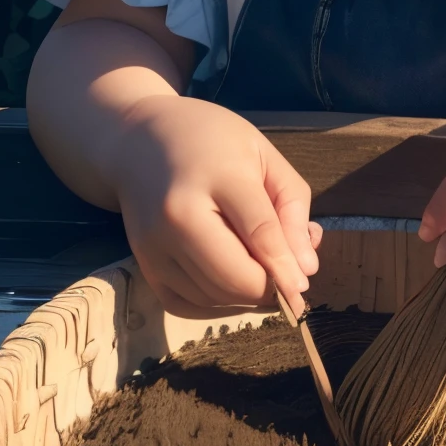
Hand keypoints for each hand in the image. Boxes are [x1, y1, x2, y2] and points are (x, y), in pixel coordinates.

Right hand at [109, 95, 321, 315]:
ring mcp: (156, 244)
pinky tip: (234, 284)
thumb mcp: (264, 156)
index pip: (259, 232)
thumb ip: (290, 207)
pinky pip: (187, 306)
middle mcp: (178, 215)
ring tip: (262, 271)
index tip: (303, 287)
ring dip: (246, 297)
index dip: (286, 267)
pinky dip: (217, 304)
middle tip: (287, 283)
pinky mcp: (144, 265)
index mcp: (217, 176)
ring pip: (213, 297)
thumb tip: (305, 268)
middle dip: (267, 289)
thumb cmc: (213, 141)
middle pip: (232, 276)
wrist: (141, 140)